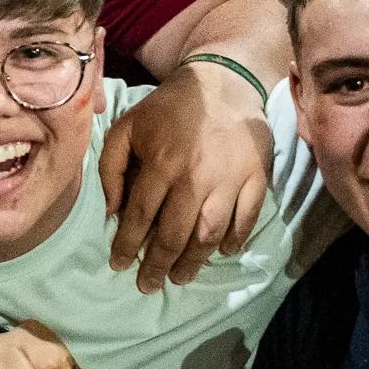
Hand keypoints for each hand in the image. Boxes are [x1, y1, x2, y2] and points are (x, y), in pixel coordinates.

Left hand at [99, 60, 272, 292]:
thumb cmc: (167, 109)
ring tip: (181, 277)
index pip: (139, 216)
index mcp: (161, 165)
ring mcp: (230, 179)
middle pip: (175, 234)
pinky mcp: (257, 177)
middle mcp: (195, 177)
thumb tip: (112, 212)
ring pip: (210, 233)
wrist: (222, 82)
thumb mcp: (126, 128)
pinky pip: (247, 218)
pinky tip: (222, 253)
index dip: (127, 245)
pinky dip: (235, 240)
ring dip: (194, 261)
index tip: (119, 265)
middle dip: (159, 265)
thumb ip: (111, 169)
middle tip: (149, 285)